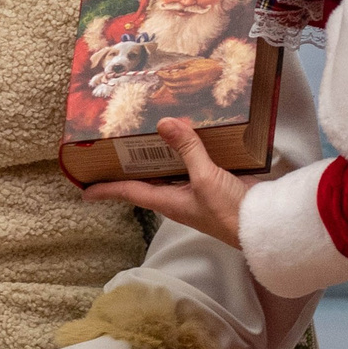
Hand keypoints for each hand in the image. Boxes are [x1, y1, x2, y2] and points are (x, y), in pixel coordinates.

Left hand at [86, 118, 253, 249]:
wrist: (263, 225)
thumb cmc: (229, 211)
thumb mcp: (205, 178)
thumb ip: (187, 149)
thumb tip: (164, 123)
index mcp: (168, 201)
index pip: (129, 193)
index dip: (106, 190)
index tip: (84, 190)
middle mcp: (178, 197)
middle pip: (146, 179)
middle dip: (129, 166)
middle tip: (111, 149)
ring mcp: (196, 191)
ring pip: (169, 170)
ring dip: (159, 155)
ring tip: (145, 133)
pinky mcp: (214, 184)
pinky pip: (193, 165)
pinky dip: (187, 150)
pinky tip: (189, 134)